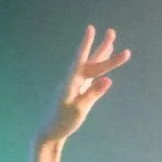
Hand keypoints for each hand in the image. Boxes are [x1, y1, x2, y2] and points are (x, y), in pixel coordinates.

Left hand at [36, 26, 131, 145]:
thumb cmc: (62, 123)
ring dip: (101, 54)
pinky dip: (98, 68)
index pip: (80, 60)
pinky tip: (103, 64)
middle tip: (112, 31)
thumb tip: (109, 79)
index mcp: (70, 83)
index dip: (86, 44)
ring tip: (111, 41)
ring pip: (91, 66)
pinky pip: (91, 76)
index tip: (91, 29)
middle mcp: (72, 80)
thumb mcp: (79, 110)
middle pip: (90, 61)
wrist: (49, 132)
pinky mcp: (77, 91)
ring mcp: (75, 85)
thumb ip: (93, 94)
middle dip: (102, 47)